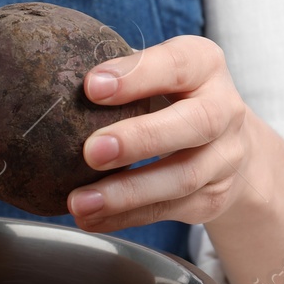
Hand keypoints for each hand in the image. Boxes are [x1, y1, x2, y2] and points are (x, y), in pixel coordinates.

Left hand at [66, 36, 262, 232]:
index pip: (178, 64)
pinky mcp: (214, 197)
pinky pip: (170, 210)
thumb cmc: (170, 98)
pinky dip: (127, 217)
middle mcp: (224, 109)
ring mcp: (225, 157)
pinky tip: (93, 218)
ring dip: (127, 193)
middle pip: (195, 124)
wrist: (225, 143)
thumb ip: (119, 73)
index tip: (91, 87)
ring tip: (80, 201)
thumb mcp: (153, 72)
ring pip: (183, 177)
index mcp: (204, 65)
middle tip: (91, 152)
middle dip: (140, 139)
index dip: (137, 75)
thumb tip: (58, 83)